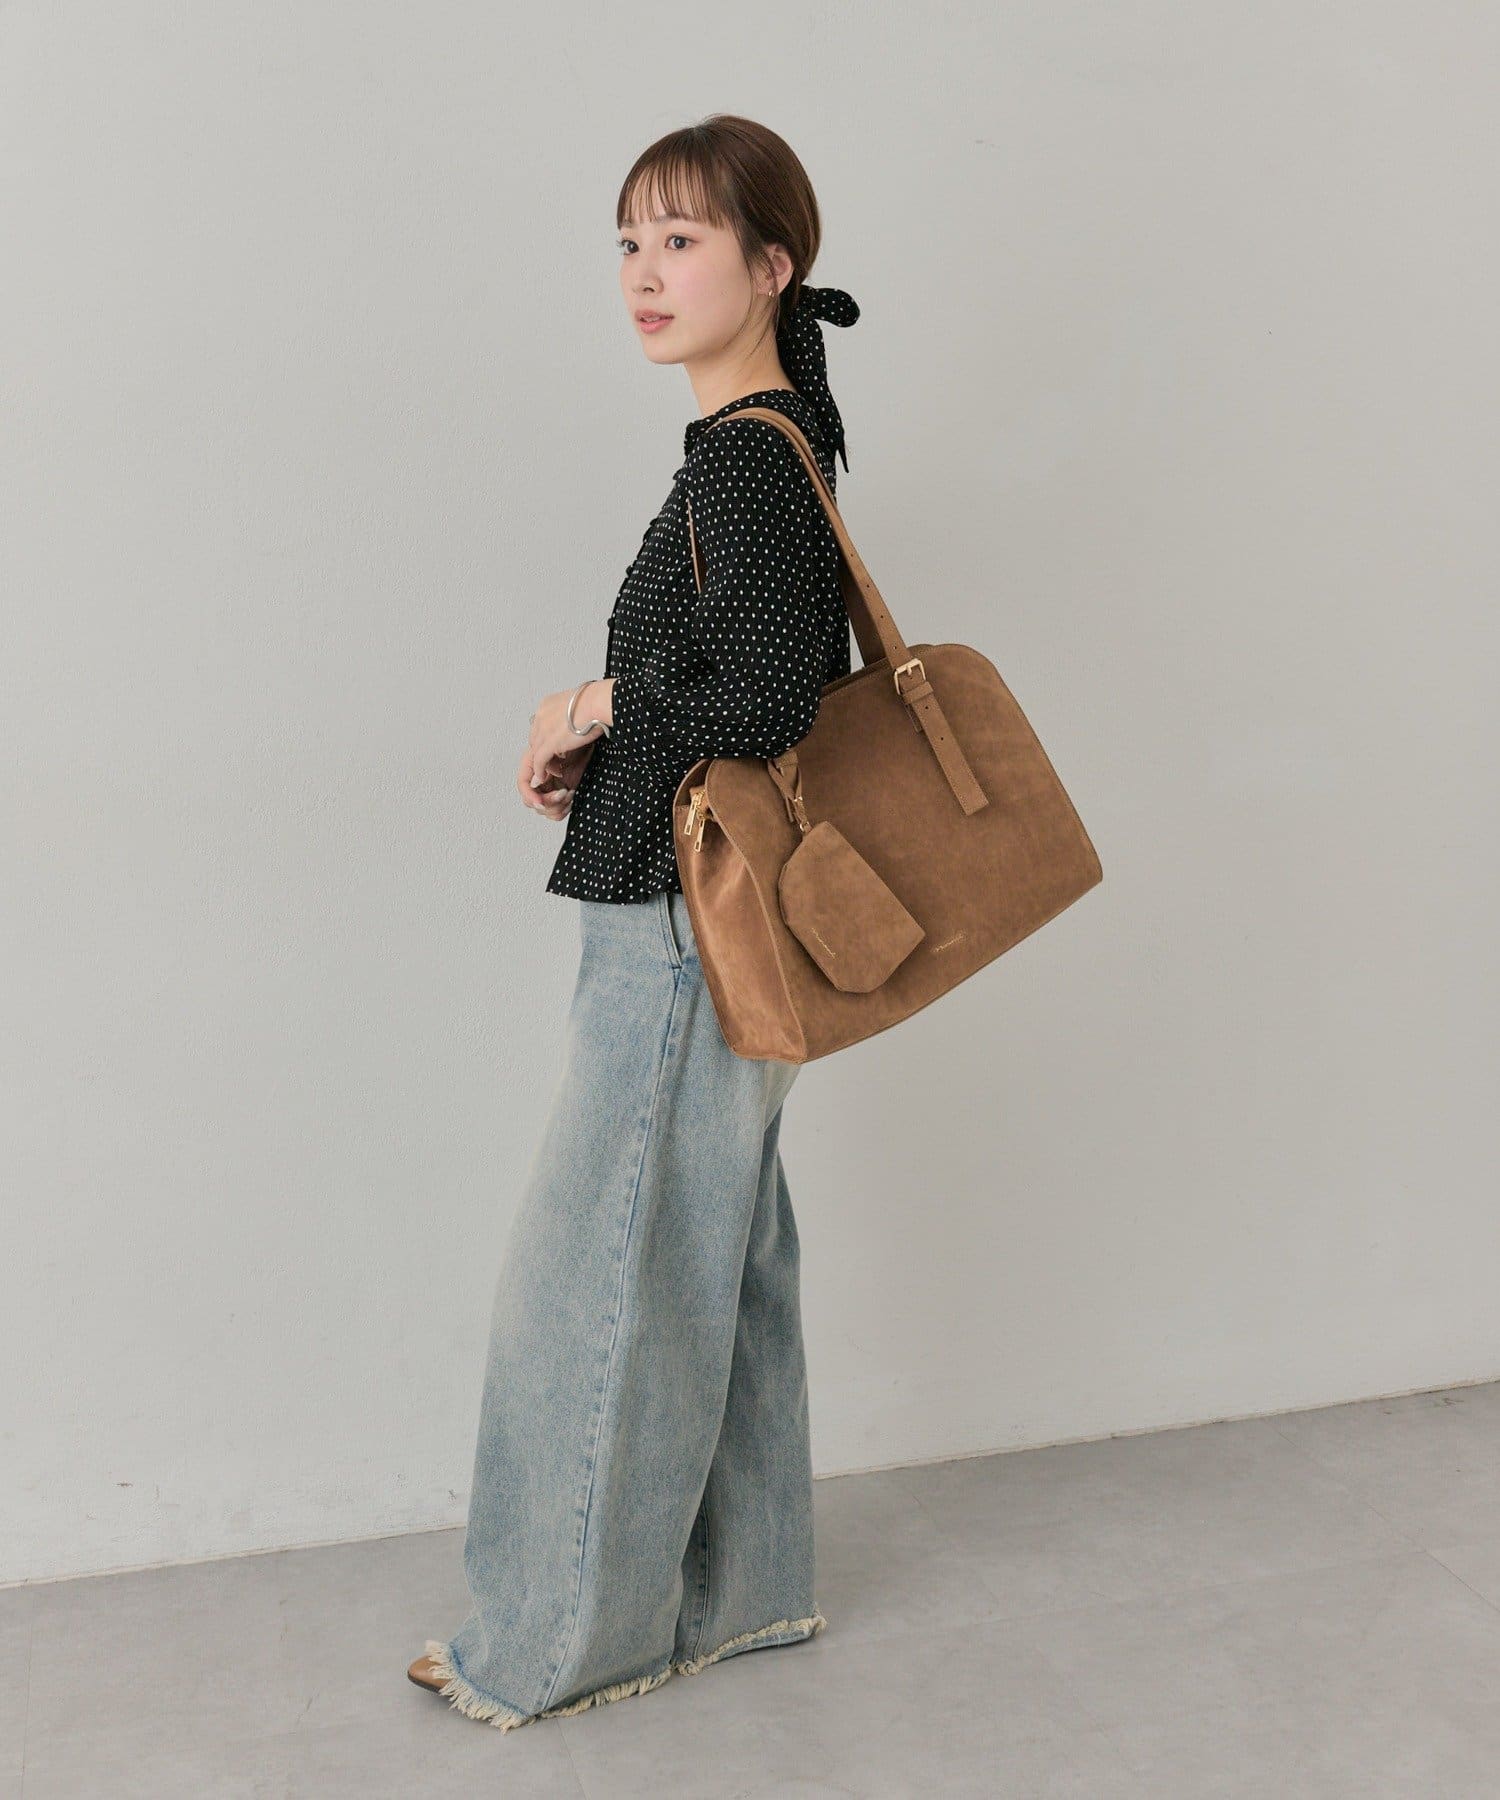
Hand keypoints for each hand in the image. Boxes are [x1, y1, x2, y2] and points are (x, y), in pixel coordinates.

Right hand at [516, 740, 587, 819]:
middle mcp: (542, 776)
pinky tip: (572, 795)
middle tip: (563, 792)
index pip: (523, 784)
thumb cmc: (577, 732)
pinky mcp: (566, 792)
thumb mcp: (555, 744)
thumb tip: (537, 780)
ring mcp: (554, 785)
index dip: (529, 795)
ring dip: (558, 804)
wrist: (594, 730)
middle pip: (534, 799)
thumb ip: (540, 759)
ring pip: (546, 808)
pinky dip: (564, 807)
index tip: (540, 802)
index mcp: (534, 763)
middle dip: (548, 801)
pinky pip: (558, 809)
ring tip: (570, 792)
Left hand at [519, 682, 610, 821]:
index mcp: (548, 705)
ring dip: (543, 763)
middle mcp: (542, 716)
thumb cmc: (597, 702)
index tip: (555, 748)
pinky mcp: (549, 743)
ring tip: (554, 770)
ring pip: (536, 751)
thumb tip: (583, 720)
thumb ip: (575, 714)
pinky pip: (539, 761)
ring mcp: (543, 730)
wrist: (597, 702)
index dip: (547, 739)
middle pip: (536, 739)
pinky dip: (540, 770)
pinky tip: (545, 776)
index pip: (541, 725)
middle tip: (554, 761)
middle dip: (543, 752)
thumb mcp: (580, 705)